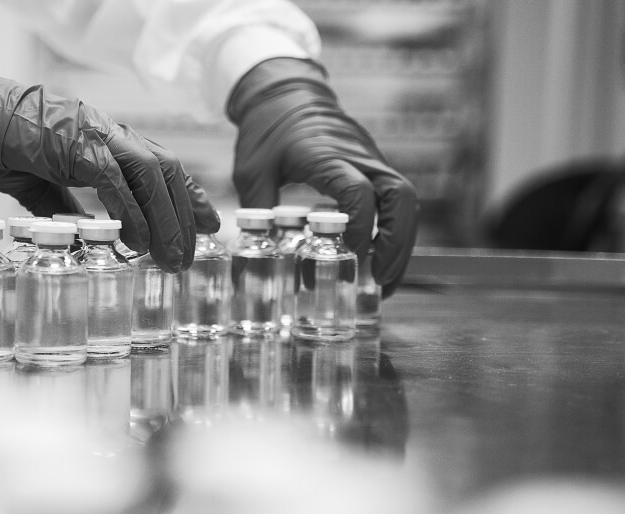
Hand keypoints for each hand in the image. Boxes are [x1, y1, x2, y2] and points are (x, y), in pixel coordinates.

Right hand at [0, 54, 219, 271]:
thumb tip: (87, 235)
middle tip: (195, 250)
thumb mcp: (38, 182)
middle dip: (186, 212)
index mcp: (100, 138)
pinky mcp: (71, 144)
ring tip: (171, 258)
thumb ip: (66, 206)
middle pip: (165, 170)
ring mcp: (90, 134)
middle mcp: (104, 132)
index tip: (203, 223)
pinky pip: (112, 182)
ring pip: (150, 174)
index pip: (157, 165)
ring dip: (166, 219)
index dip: (185, 195)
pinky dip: (129, 214)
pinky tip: (138, 243)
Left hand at [227, 58, 417, 295]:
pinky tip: (376, 256)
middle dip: (398, 242)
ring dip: (401, 240)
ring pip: (405, 200)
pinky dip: (392, 228)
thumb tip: (260, 252)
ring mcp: (371, 159)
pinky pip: (395, 198)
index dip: (359, 229)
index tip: (349, 255)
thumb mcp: (252, 171)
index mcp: (329, 156)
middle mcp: (360, 157)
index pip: (360, 194)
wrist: (285, 90)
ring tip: (384, 279)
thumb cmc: (267, 128)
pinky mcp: (372, 164)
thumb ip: (259, 211)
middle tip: (382, 279)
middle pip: (402, 198)